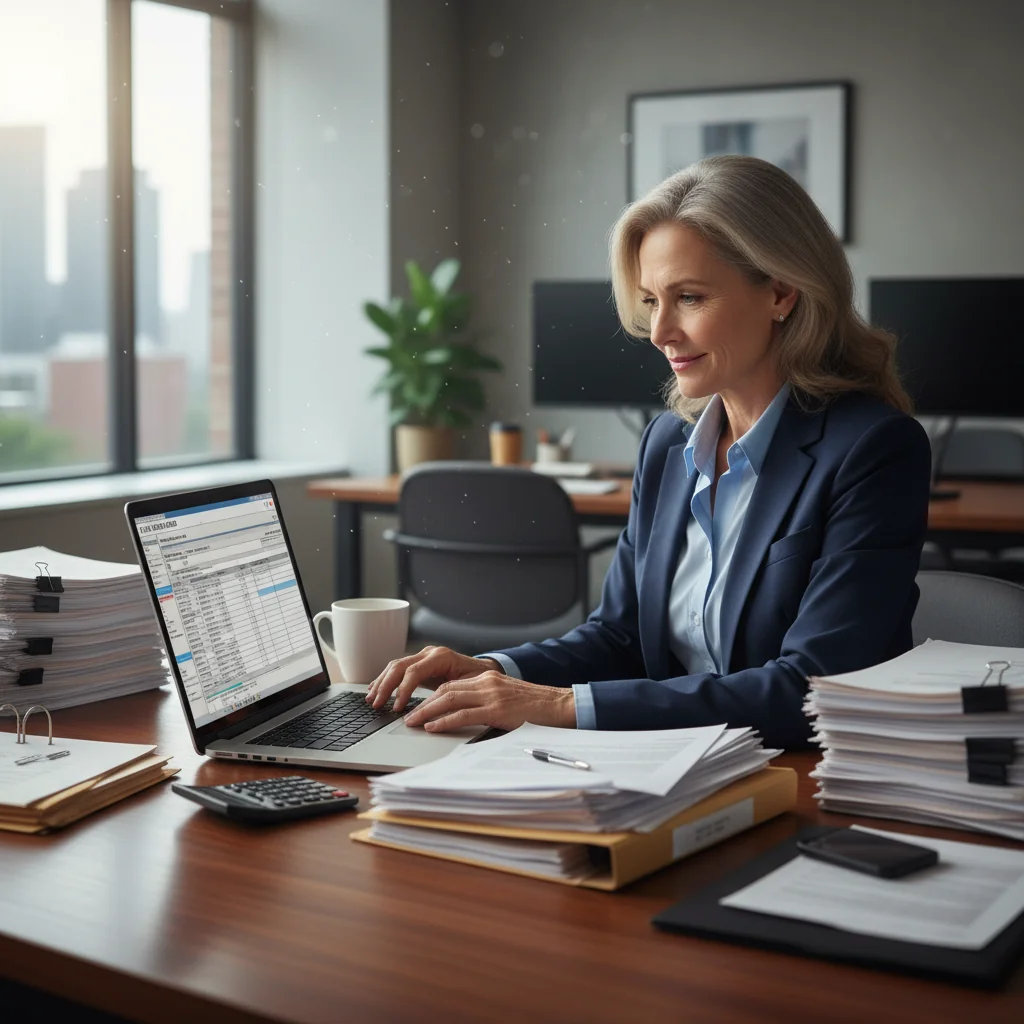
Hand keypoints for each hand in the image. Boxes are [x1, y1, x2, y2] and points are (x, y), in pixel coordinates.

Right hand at [366, 645, 501, 711]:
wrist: (485, 671)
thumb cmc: (481, 680)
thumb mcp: (471, 687)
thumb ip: (453, 694)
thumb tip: (437, 709)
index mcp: (441, 656)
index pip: (414, 671)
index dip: (403, 690)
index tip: (397, 708)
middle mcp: (430, 653)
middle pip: (400, 666)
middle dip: (386, 685)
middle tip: (376, 704)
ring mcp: (423, 656)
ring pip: (395, 666)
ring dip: (382, 682)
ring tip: (371, 698)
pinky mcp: (420, 664)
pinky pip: (398, 669)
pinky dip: (386, 679)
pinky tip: (375, 688)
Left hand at [403, 672, 575, 732]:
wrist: (560, 705)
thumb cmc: (535, 707)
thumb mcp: (506, 699)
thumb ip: (485, 703)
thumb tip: (462, 717)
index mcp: (487, 679)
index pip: (451, 685)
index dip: (430, 697)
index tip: (417, 708)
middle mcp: (486, 683)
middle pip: (445, 689)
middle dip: (422, 703)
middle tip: (407, 716)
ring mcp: (491, 695)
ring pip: (449, 699)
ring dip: (427, 712)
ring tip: (413, 723)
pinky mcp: (497, 709)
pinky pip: (463, 714)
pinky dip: (444, 720)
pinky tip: (433, 727)